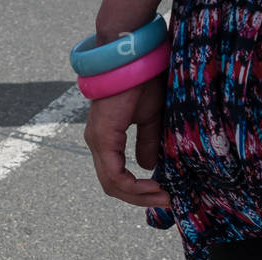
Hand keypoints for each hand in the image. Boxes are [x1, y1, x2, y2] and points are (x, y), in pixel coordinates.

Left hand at [83, 72, 170, 207]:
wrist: (135, 57)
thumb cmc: (143, 80)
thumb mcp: (151, 118)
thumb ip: (148, 143)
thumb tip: (148, 167)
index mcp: (105, 139)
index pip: (116, 176)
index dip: (137, 190)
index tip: (162, 193)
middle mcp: (97, 143)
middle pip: (112, 185)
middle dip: (139, 197)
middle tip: (164, 200)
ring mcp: (97, 141)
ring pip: (111, 183)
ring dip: (137, 194)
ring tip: (161, 196)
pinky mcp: (102, 137)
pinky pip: (113, 173)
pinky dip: (132, 185)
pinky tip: (151, 186)